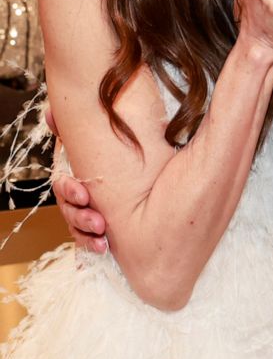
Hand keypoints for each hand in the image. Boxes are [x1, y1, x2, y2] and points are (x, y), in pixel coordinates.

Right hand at [45, 105, 107, 252]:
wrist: (134, 166)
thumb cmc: (110, 150)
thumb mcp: (95, 138)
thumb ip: (73, 127)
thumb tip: (51, 111)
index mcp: (74, 176)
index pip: (63, 186)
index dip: (70, 191)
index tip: (84, 194)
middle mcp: (76, 197)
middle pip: (69, 211)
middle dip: (81, 217)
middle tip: (99, 221)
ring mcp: (84, 213)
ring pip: (77, 227)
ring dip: (87, 233)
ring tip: (102, 237)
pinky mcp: (94, 227)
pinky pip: (87, 240)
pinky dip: (92, 245)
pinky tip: (104, 248)